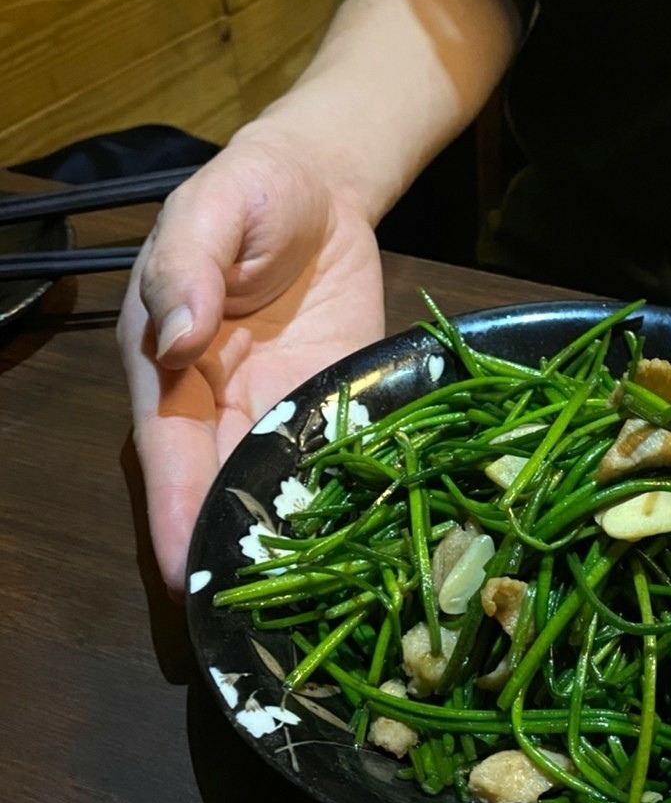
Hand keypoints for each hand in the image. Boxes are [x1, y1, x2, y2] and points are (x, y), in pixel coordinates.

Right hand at [118, 126, 385, 595]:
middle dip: (233, 550)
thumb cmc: (250, 193)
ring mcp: (284, 411)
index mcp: (170, 367)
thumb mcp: (212, 209)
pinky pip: (343, 455)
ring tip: (314, 599)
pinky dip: (353, 496)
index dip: (172, 512)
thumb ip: (189, 267)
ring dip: (294, 539)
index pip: (165, 453)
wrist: (323, 187)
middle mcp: (221, 406)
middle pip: (220, 490)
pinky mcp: (340, 404)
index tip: (183, 573)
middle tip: (254, 615)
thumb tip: (178, 331)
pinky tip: (373, 540)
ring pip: (281, 488)